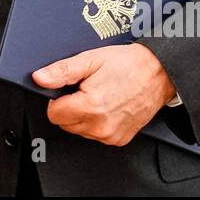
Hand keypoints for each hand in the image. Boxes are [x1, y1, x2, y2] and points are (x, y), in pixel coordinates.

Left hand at [32, 43, 174, 146]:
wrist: (159, 73)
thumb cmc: (129, 65)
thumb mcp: (91, 60)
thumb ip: (62, 71)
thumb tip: (40, 78)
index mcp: (91, 106)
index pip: (53, 113)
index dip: (56, 98)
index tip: (68, 89)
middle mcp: (100, 126)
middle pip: (64, 123)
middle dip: (69, 107)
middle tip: (85, 89)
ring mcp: (110, 135)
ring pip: (79, 130)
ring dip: (82, 116)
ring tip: (98, 96)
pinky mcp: (119, 140)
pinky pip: (95, 135)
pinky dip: (96, 123)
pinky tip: (107, 106)